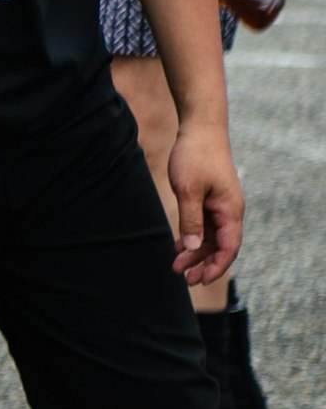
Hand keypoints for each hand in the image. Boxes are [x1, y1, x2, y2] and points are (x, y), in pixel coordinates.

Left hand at [169, 120, 245, 282]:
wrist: (201, 128)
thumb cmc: (195, 156)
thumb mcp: (188, 189)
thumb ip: (191, 219)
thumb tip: (193, 247)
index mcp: (230, 210)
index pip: (229, 248)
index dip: (216, 266)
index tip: (200, 280)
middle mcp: (229, 211)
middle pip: (221, 246)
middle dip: (203, 263)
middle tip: (184, 279)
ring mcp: (220, 205)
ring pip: (212, 237)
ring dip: (196, 252)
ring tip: (177, 267)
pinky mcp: (210, 199)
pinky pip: (205, 225)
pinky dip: (194, 237)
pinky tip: (179, 247)